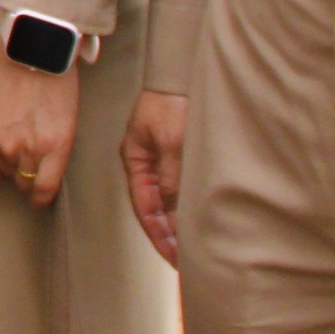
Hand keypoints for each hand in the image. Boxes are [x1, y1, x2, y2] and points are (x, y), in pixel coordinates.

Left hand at [0, 33, 78, 205]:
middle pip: (5, 175)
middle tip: (21, 149)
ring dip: (28, 174)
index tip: (0, 164)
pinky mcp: (57, 146)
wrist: (35, 45)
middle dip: (11, 165)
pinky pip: (47, 186)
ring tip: (36, 161)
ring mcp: (30, 149)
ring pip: (26, 181)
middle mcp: (1, 147)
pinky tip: (42, 194)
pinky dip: (43, 194)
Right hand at [120, 89, 188, 264]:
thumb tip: (175, 212)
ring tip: (194, 247)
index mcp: (135, 161)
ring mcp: (160, 158)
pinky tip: (199, 217)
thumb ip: (172, 177)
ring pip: (168, 199)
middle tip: (185, 262)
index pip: (145, 208)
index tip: (174, 257)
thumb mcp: (172, 141)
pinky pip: (179, 187)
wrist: (180, 72)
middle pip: (154, 208)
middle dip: (168, 236)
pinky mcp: (177, 153)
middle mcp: (146, 163)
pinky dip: (187, 205)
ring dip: (179, 222)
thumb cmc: (171, 102)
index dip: (159, 235)